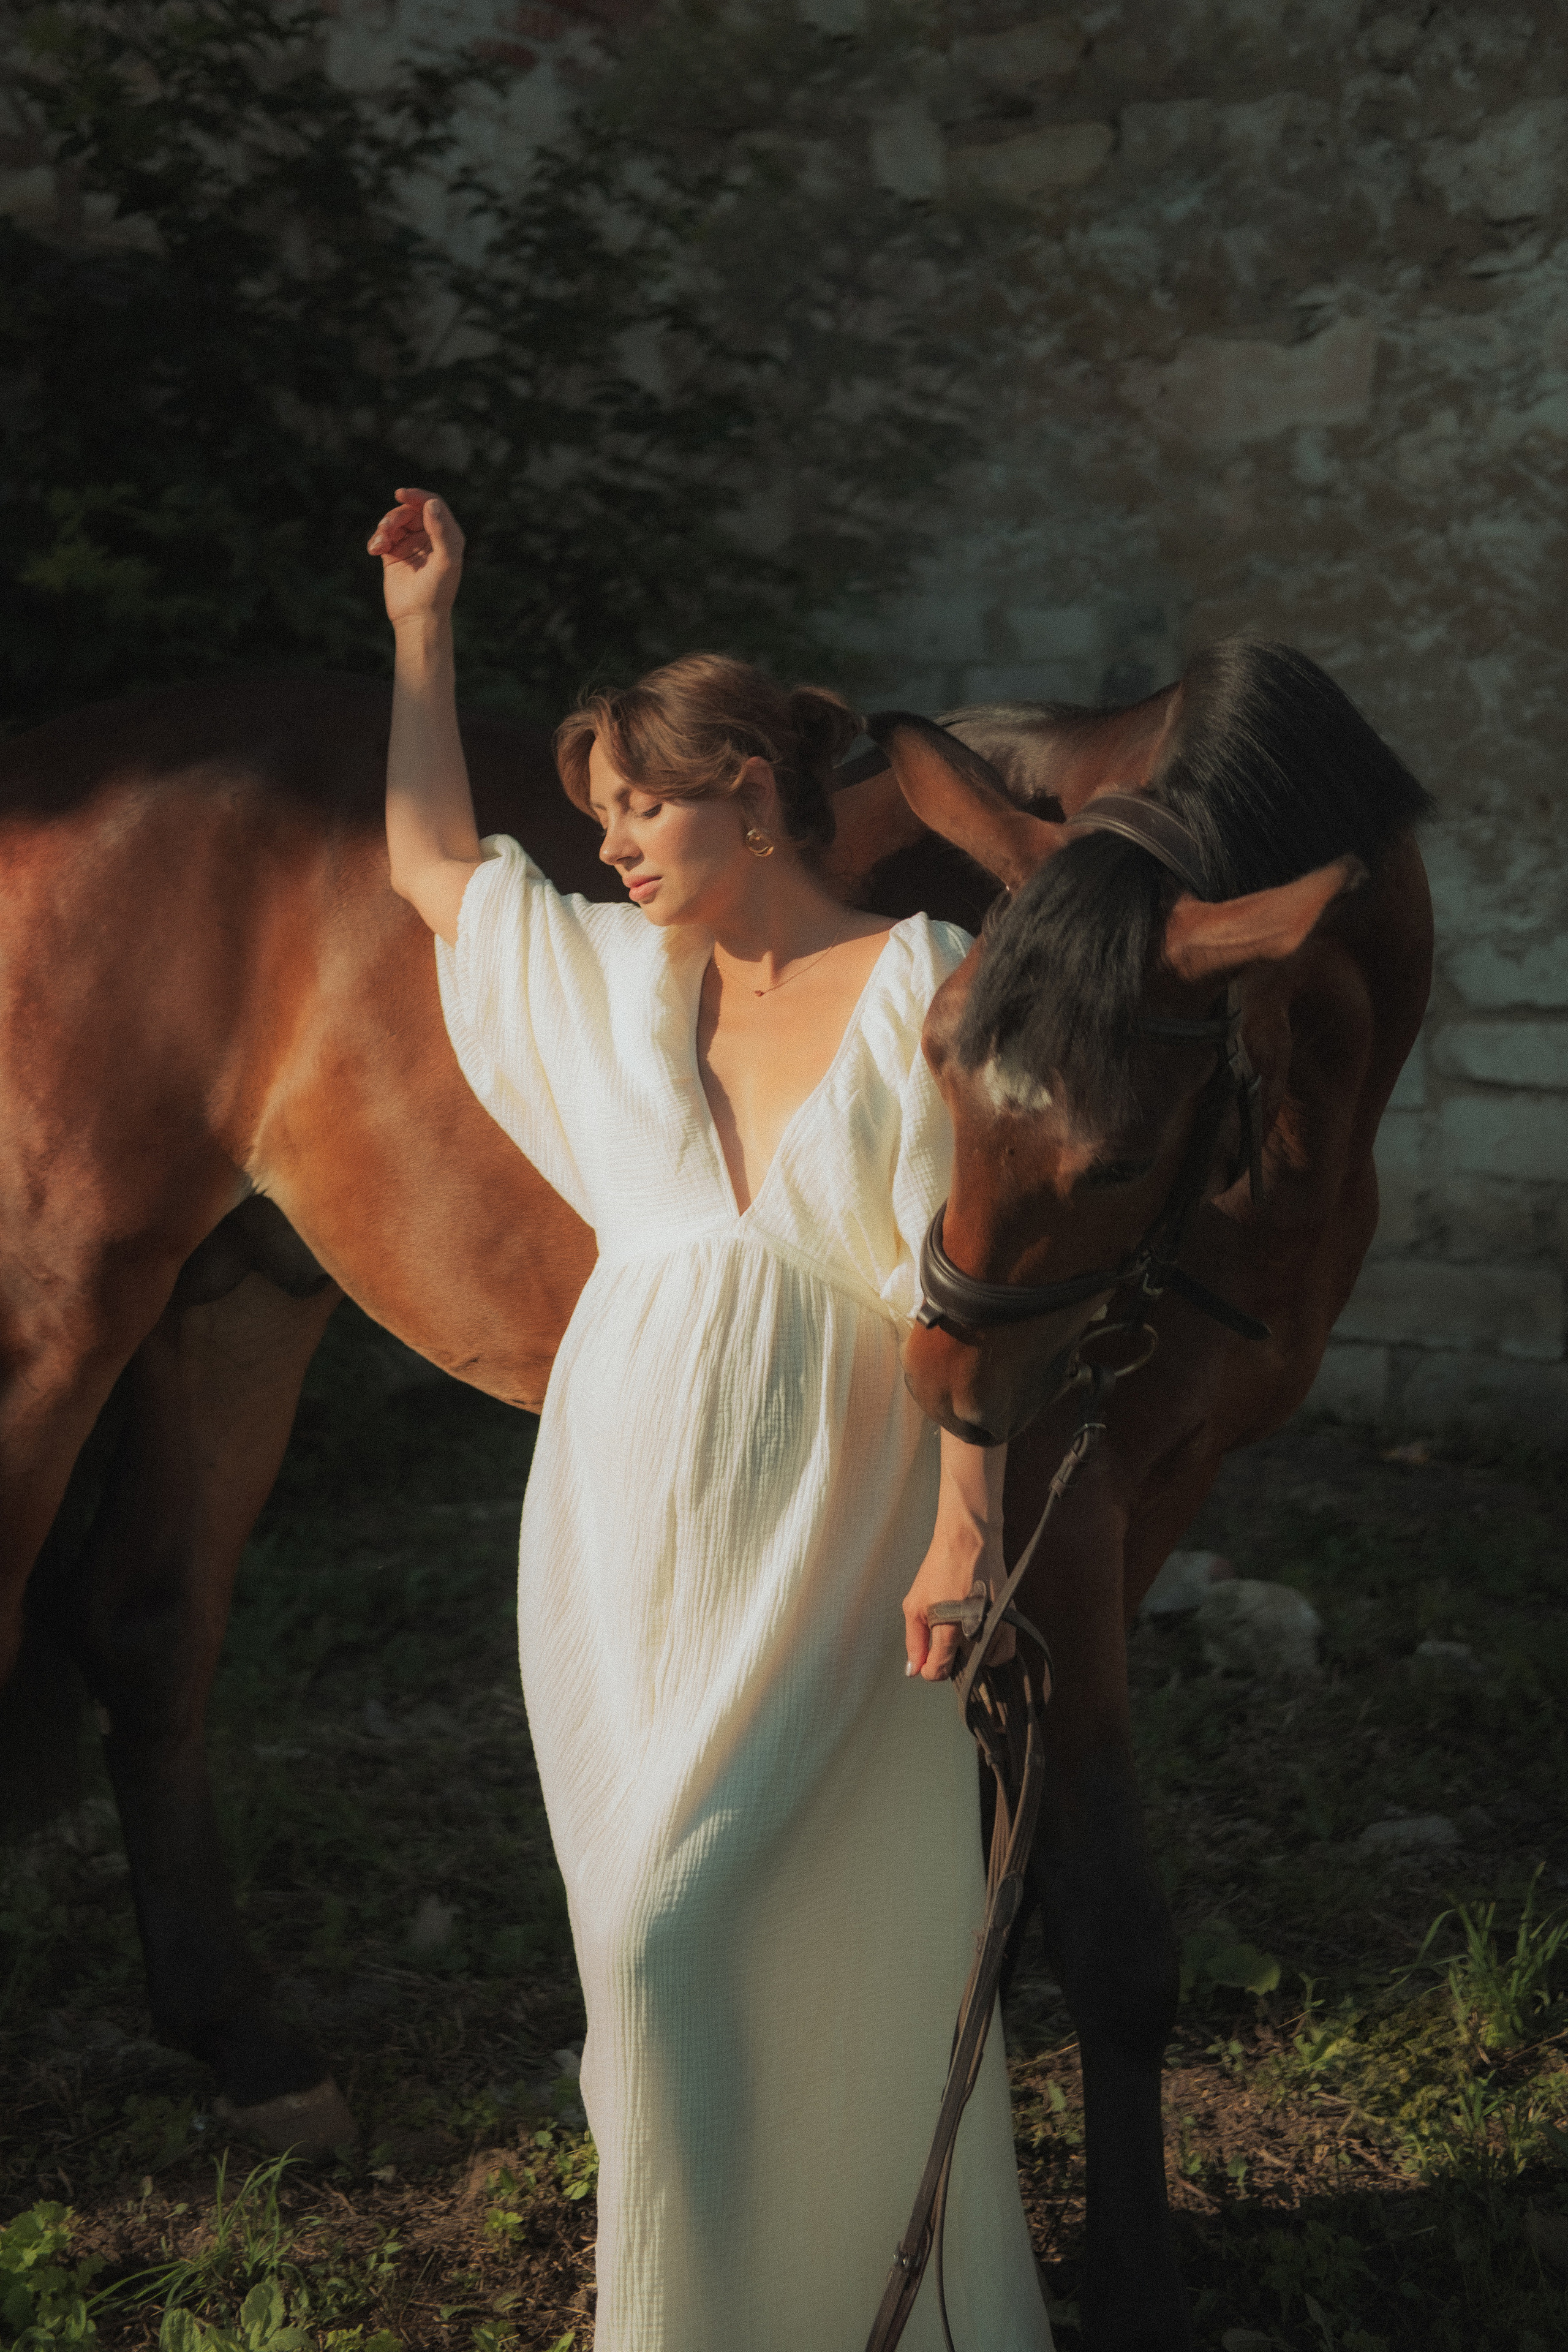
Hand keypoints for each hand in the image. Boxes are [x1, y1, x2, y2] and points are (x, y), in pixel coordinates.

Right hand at [368, 487, 464, 628]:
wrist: (417, 619)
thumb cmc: (436, 592)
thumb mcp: (445, 561)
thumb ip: (441, 532)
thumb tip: (431, 503)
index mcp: (447, 535)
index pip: (433, 505)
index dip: (418, 496)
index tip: (400, 494)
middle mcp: (430, 537)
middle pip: (410, 511)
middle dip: (395, 516)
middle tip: (386, 529)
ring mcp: (411, 545)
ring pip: (394, 522)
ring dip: (384, 528)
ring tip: (380, 545)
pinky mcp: (394, 554)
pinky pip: (383, 537)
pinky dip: (377, 540)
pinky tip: (375, 550)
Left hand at [902, 1524, 1014, 1683]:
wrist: (969, 1541)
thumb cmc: (938, 1569)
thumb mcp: (914, 1604)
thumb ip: (914, 1641)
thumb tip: (914, 1670)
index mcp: (949, 1629)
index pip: (940, 1671)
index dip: (930, 1670)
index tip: (928, 1662)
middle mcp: (976, 1631)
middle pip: (963, 1668)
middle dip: (951, 1660)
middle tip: (944, 1641)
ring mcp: (998, 1626)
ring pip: (985, 1662)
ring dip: (972, 1655)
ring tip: (962, 1633)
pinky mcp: (1012, 1618)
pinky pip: (1005, 1651)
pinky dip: (992, 1651)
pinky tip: (980, 1635)